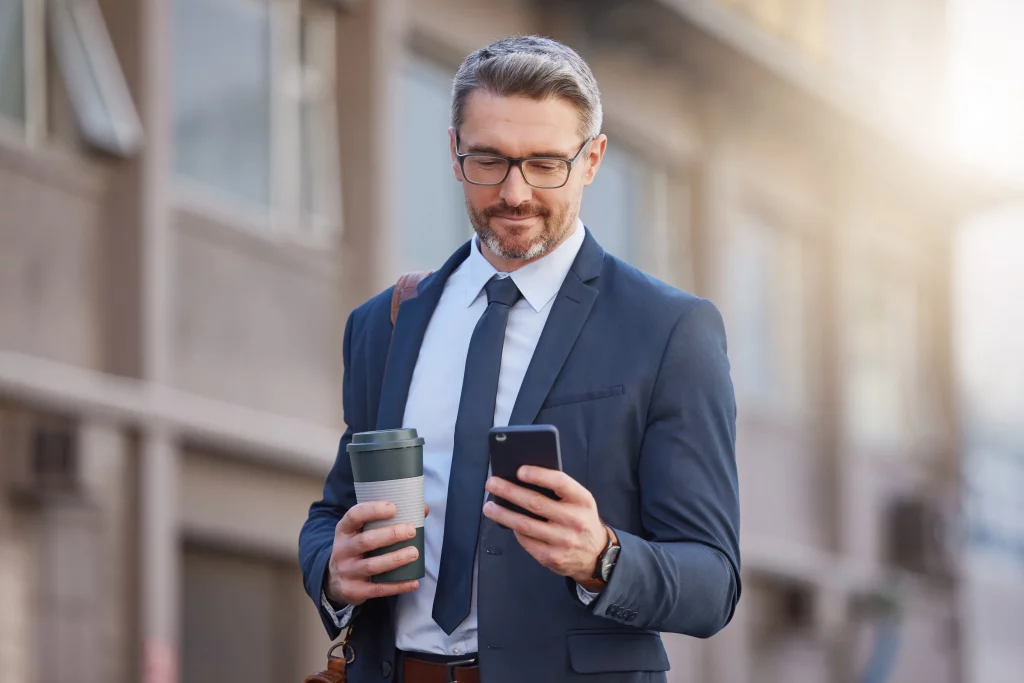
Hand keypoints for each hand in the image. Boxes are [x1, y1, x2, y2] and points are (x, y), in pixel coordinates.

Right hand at [325, 502, 428, 606]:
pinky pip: (378, 589)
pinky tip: (413, 582)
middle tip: (411, 531)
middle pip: (365, 541)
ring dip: (395, 559)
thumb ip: (387, 520)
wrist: (336, 580)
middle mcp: (342, 550)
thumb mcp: (362, 532)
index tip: (393, 508)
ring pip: (372, 566)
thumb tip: (422, 510)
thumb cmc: (358, 548)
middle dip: (390, 535)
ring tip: (414, 553)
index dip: (373, 510)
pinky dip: (397, 586)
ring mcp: (346, 572)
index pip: (354, 516)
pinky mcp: (353, 590)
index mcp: (344, 530)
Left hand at [482, 467, 606, 582]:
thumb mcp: (580, 501)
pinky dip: (515, 531)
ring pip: (525, 525)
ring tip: (489, 506)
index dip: (538, 475)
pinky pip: (526, 541)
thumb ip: (559, 491)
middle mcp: (574, 520)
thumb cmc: (581, 520)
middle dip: (509, 492)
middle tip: (492, 484)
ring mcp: (563, 541)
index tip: (519, 470)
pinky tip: (507, 523)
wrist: (597, 554)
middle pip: (535, 503)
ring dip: (502, 514)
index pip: (559, 482)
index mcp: (582, 500)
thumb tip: (523, 479)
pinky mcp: (552, 557)